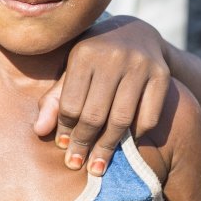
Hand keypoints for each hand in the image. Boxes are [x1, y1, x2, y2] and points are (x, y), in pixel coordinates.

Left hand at [33, 15, 170, 174]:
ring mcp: (140, 66)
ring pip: (122, 119)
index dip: (65, 129)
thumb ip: (54, 100)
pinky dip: (137, 134)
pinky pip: (149, 117)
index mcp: (84, 54)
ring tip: (98, 165)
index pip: (71, 103)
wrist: (137, 34)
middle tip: (78, 164)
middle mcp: (113, 57)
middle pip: (96, 114)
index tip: (64, 148)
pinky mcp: (161, 75)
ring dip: (109, 147)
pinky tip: (126, 143)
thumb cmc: (94, 59)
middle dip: (84, 143)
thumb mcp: (71, 71)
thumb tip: (39, 131)